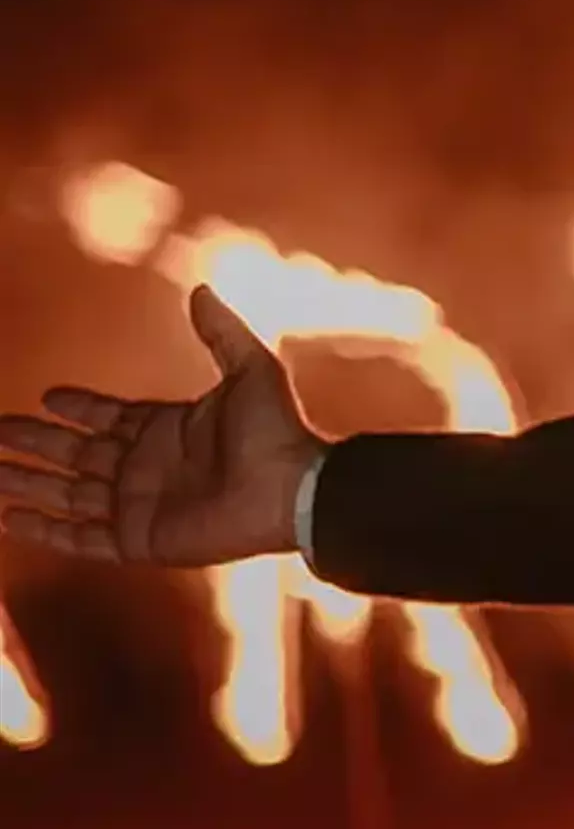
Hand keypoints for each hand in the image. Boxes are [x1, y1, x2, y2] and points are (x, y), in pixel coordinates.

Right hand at [0, 287, 323, 566]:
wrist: (291, 490)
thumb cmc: (277, 433)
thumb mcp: (251, 370)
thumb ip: (221, 333)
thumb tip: (201, 290)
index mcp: (165, 429)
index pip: (107, 418)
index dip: (78, 408)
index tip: (47, 397)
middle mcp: (144, 467)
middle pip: (74, 454)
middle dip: (35, 443)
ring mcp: (138, 505)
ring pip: (66, 495)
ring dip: (26, 484)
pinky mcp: (138, 539)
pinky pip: (80, 538)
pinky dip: (44, 531)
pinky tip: (8, 519)